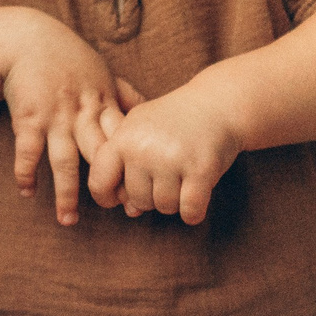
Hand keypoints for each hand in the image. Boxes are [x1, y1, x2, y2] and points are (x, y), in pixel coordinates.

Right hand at [0, 12, 130, 225]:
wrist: (29, 39)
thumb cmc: (69, 58)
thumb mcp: (102, 73)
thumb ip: (125, 96)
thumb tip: (152, 113)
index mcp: (103, 104)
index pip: (123, 141)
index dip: (133, 166)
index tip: (142, 190)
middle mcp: (82, 113)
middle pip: (100, 156)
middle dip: (108, 185)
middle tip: (118, 212)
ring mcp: (55, 117)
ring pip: (64, 161)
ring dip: (66, 193)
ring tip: (68, 220)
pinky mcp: (28, 118)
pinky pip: (27, 151)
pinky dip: (26, 172)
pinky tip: (27, 192)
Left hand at [88, 79, 242, 224]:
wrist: (217, 103)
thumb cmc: (174, 122)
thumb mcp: (139, 130)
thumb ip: (127, 168)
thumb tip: (130, 212)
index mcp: (122, 138)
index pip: (99, 182)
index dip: (108, 197)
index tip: (124, 198)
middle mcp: (143, 149)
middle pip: (138, 200)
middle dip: (153, 196)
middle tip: (168, 177)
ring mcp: (171, 159)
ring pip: (164, 207)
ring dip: (176, 202)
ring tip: (184, 179)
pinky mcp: (200, 169)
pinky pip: (190, 210)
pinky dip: (194, 212)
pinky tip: (198, 197)